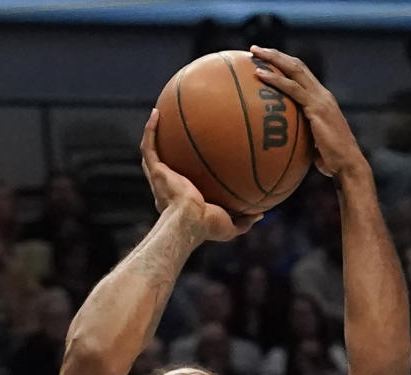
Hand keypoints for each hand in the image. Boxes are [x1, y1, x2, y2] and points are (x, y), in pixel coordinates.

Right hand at [140, 110, 260, 240]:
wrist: (190, 220)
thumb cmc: (208, 226)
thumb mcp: (231, 226)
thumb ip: (245, 220)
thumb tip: (261, 213)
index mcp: (182, 200)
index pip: (184, 183)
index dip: (187, 172)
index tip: (197, 158)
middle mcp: (168, 187)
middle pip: (166, 164)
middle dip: (168, 150)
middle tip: (175, 132)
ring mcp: (160, 178)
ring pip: (152, 152)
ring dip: (153, 134)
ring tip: (159, 115)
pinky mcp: (156, 170)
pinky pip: (149, 146)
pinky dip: (150, 129)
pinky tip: (157, 112)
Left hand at [250, 46, 365, 180]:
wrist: (348, 165)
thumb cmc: (332, 163)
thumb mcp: (315, 146)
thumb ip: (303, 139)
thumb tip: (287, 148)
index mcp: (322, 100)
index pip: (302, 74)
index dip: (285, 64)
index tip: (267, 60)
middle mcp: (322, 94)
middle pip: (297, 65)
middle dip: (275, 54)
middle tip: (255, 49)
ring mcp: (320, 99)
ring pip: (294, 69)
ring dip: (273, 59)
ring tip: (254, 53)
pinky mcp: (316, 108)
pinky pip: (292, 89)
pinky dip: (275, 79)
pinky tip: (260, 75)